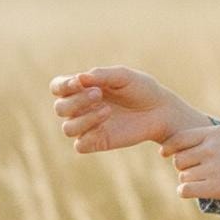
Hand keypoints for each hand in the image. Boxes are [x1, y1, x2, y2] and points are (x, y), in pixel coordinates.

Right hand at [49, 65, 183, 152]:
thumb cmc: (141, 89)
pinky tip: (106, 124)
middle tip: (99, 94)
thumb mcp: (123, 76)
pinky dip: (88, 135)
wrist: (161, 110)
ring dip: (84, 118)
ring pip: (68, 128)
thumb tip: (79, 78)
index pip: (57, 87)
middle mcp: (81, 108)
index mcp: (82, 88)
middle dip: (77, 101)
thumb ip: (101, 75)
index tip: (79, 82)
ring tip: (107, 110)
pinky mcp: (97, 142)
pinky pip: (80, 145)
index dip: (63, 86)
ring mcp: (88, 127)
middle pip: (60, 108)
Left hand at [159, 124, 219, 202]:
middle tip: (197, 174)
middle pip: (179, 160)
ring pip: (183, 177)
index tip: (166, 154)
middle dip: (184, 167)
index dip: (169, 148)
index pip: (179, 139)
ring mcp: (213, 168)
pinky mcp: (217, 188)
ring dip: (189, 181)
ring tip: (205, 184)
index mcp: (216, 133)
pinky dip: (187, 192)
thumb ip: (216, 140)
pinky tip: (198, 193)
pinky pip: (186, 190)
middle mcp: (211, 148)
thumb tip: (197, 149)